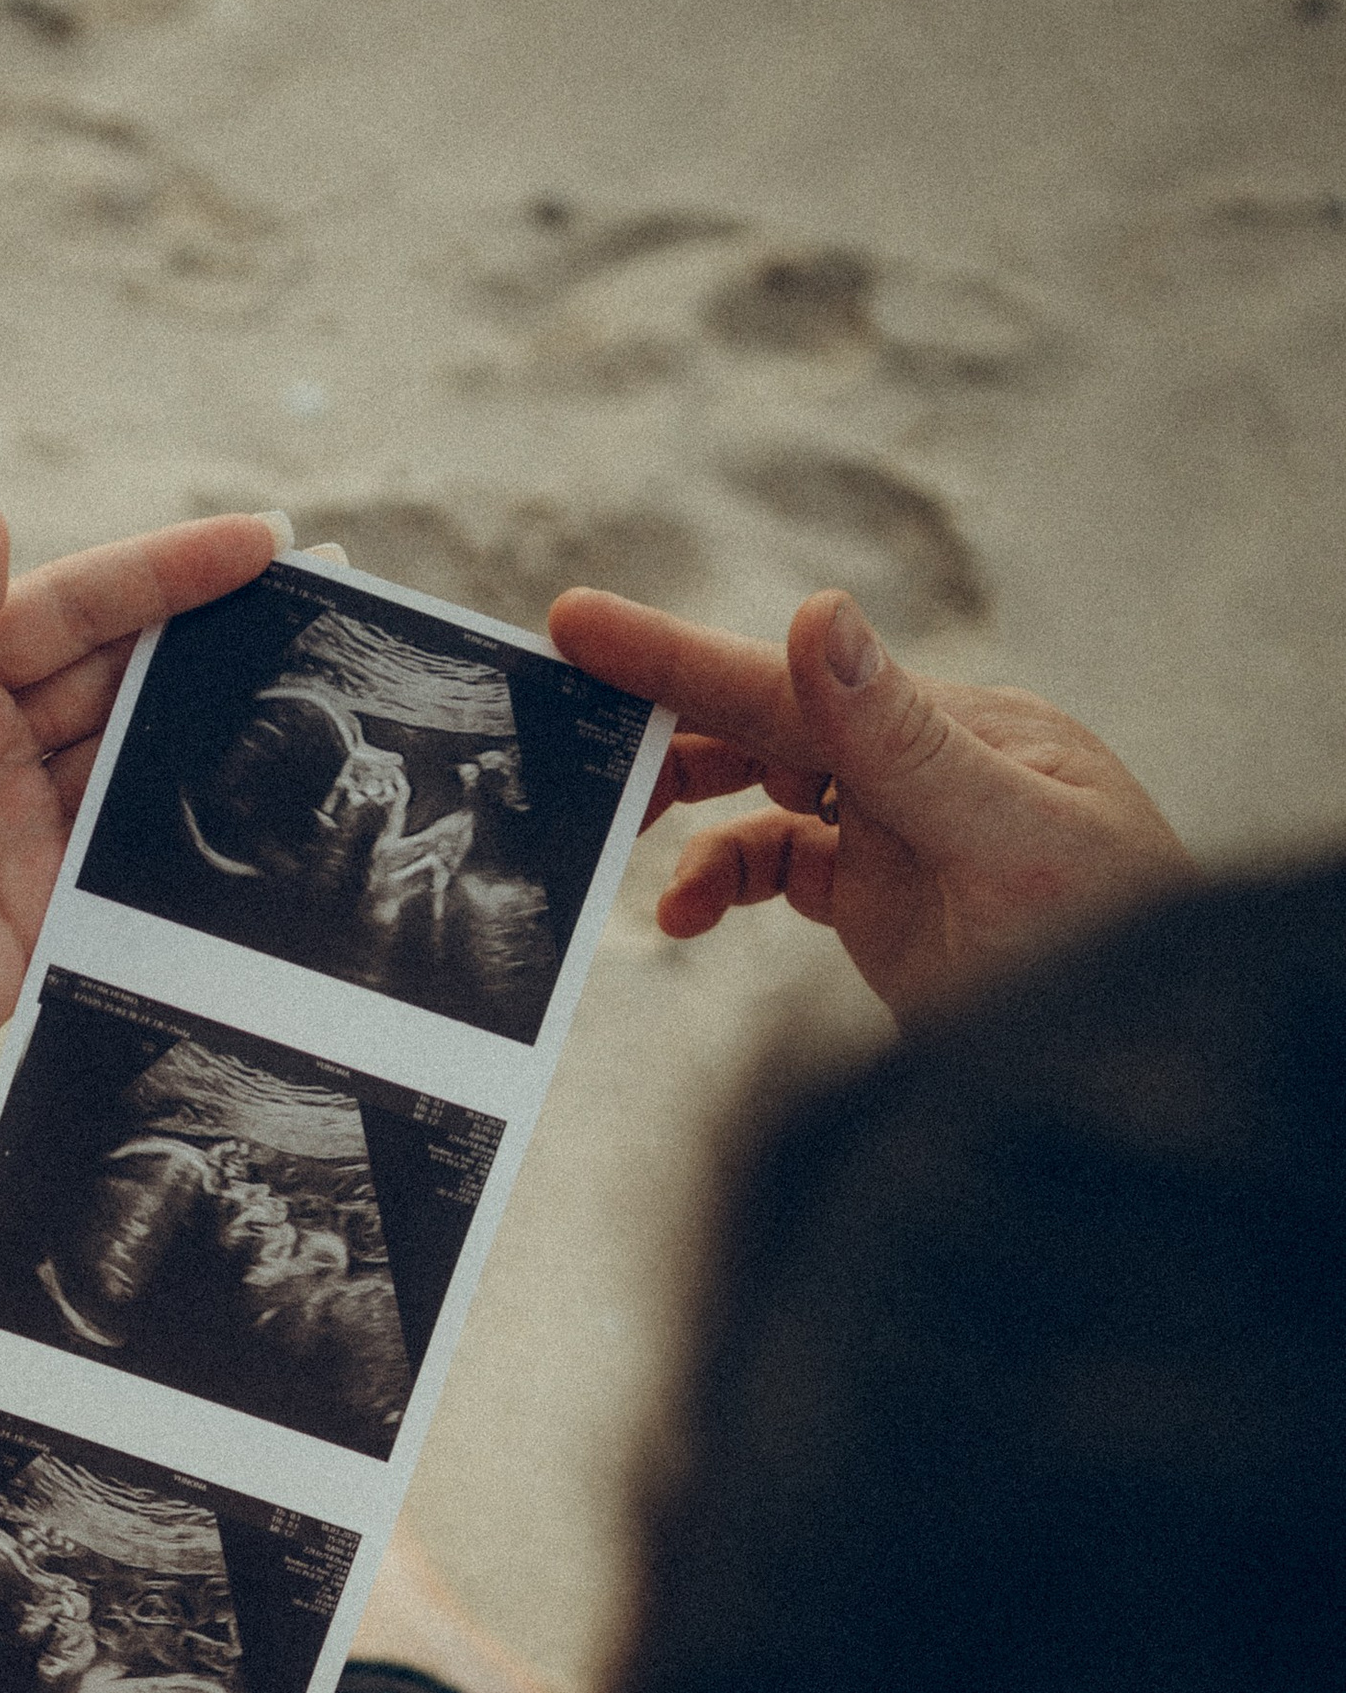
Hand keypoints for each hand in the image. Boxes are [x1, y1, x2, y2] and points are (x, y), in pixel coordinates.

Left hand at [0, 503, 280, 1133]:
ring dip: (221, 720)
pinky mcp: (49, 906)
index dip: (167, 571)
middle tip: (323, 595)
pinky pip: (136, 852)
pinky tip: (264, 793)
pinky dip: (194, 823)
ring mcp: (27, 825)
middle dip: (216, 633)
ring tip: (318, 682)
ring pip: (142, 753)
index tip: (261, 543)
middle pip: (123, 669)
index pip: (74, 604)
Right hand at [547, 584, 1195, 1025]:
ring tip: (609, 846)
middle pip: (767, 720)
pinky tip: (676, 922)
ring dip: (686, 815)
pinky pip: (778, 868)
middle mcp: (925, 764)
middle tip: (557, 735)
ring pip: (761, 793)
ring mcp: (901, 831)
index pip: (795, 681)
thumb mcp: (1007, 843)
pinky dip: (718, 885)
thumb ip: (902, 739)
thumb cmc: (1105, 962)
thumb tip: (815, 615)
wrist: (1135, 1077)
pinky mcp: (883, 899)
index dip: (676, 658)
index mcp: (960, 730)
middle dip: (663, 725)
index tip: (575, 623)